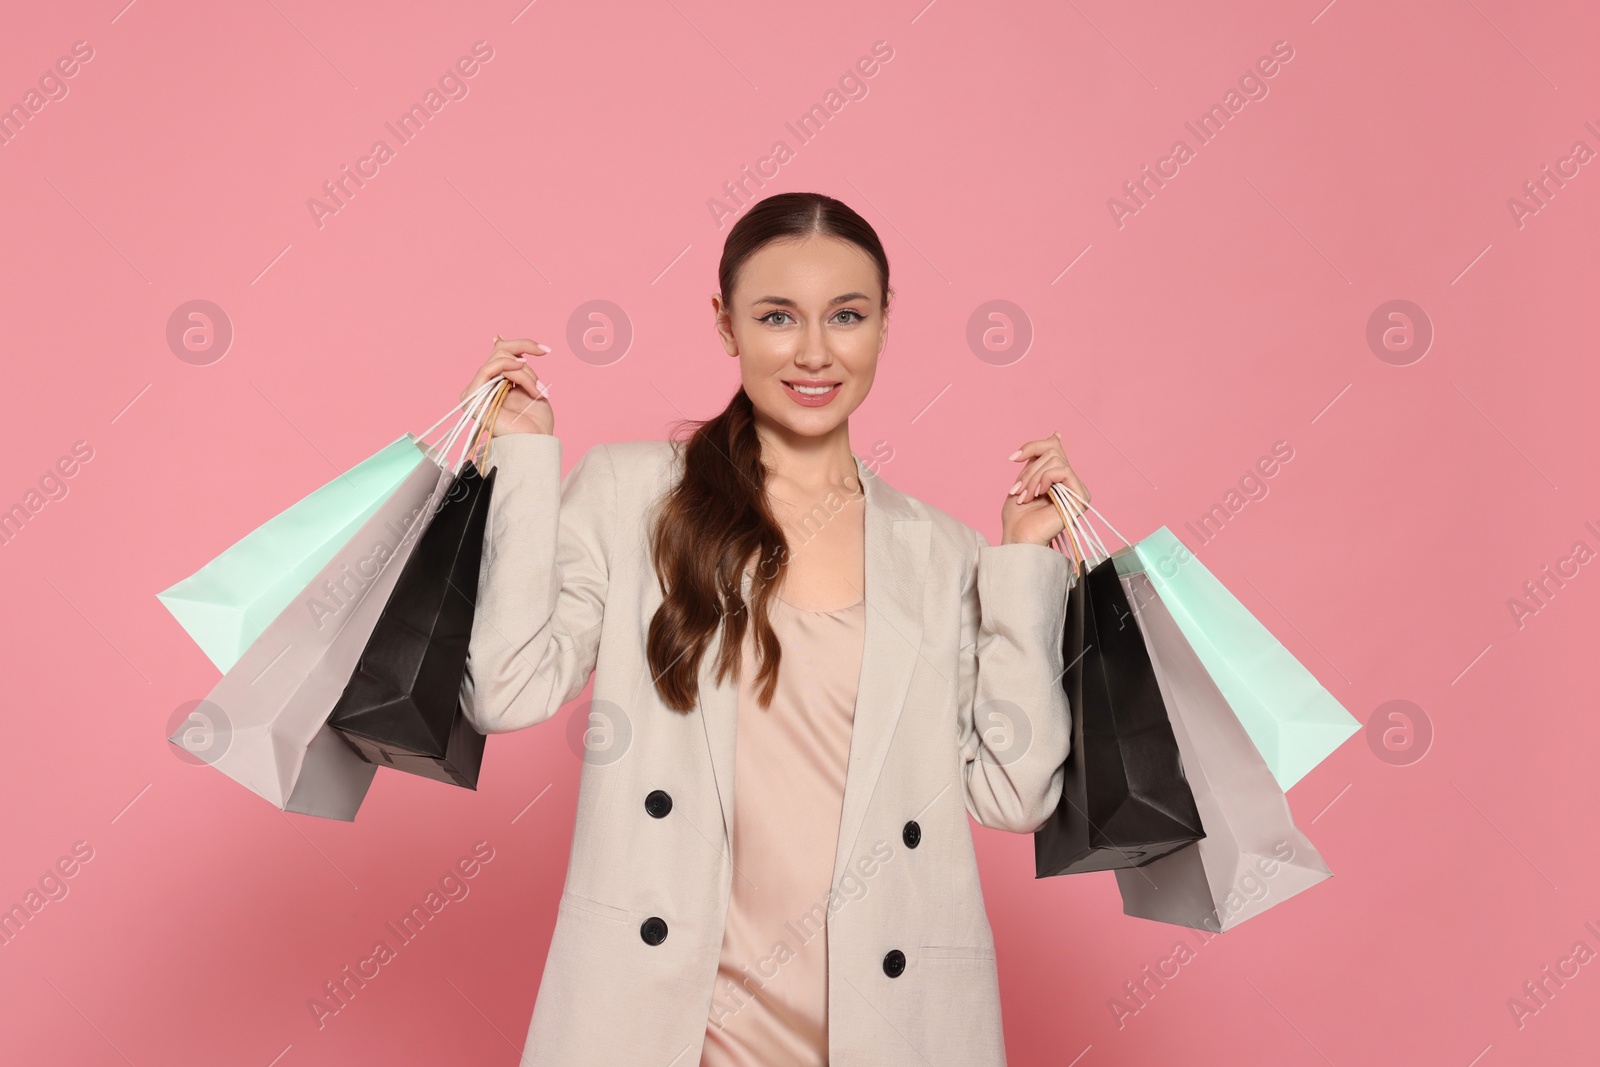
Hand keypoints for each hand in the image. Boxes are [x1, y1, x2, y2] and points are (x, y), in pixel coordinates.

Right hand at [460, 336, 554, 436]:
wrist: (537, 444)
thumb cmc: (536, 422)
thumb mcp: (529, 384)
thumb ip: (515, 365)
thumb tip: (496, 337)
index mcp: (494, 385)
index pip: (501, 354)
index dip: (521, 345)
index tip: (545, 349)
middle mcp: (481, 388)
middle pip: (498, 352)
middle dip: (524, 351)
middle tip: (544, 353)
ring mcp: (475, 393)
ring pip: (498, 361)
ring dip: (523, 371)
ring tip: (537, 388)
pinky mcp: (473, 399)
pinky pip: (487, 370)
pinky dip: (509, 368)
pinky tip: (523, 373)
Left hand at [999, 432, 1090, 547]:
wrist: (1018, 539)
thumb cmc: (1018, 517)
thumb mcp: (1025, 480)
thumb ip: (1038, 460)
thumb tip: (1056, 434)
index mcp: (1059, 479)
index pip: (1054, 447)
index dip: (1033, 446)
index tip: (1013, 458)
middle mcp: (1071, 483)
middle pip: (1053, 451)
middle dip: (1029, 470)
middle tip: (1017, 491)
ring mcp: (1077, 491)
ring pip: (1055, 460)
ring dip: (1033, 477)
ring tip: (1025, 496)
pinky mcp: (1079, 498)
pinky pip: (1063, 471)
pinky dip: (1045, 479)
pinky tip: (1037, 494)